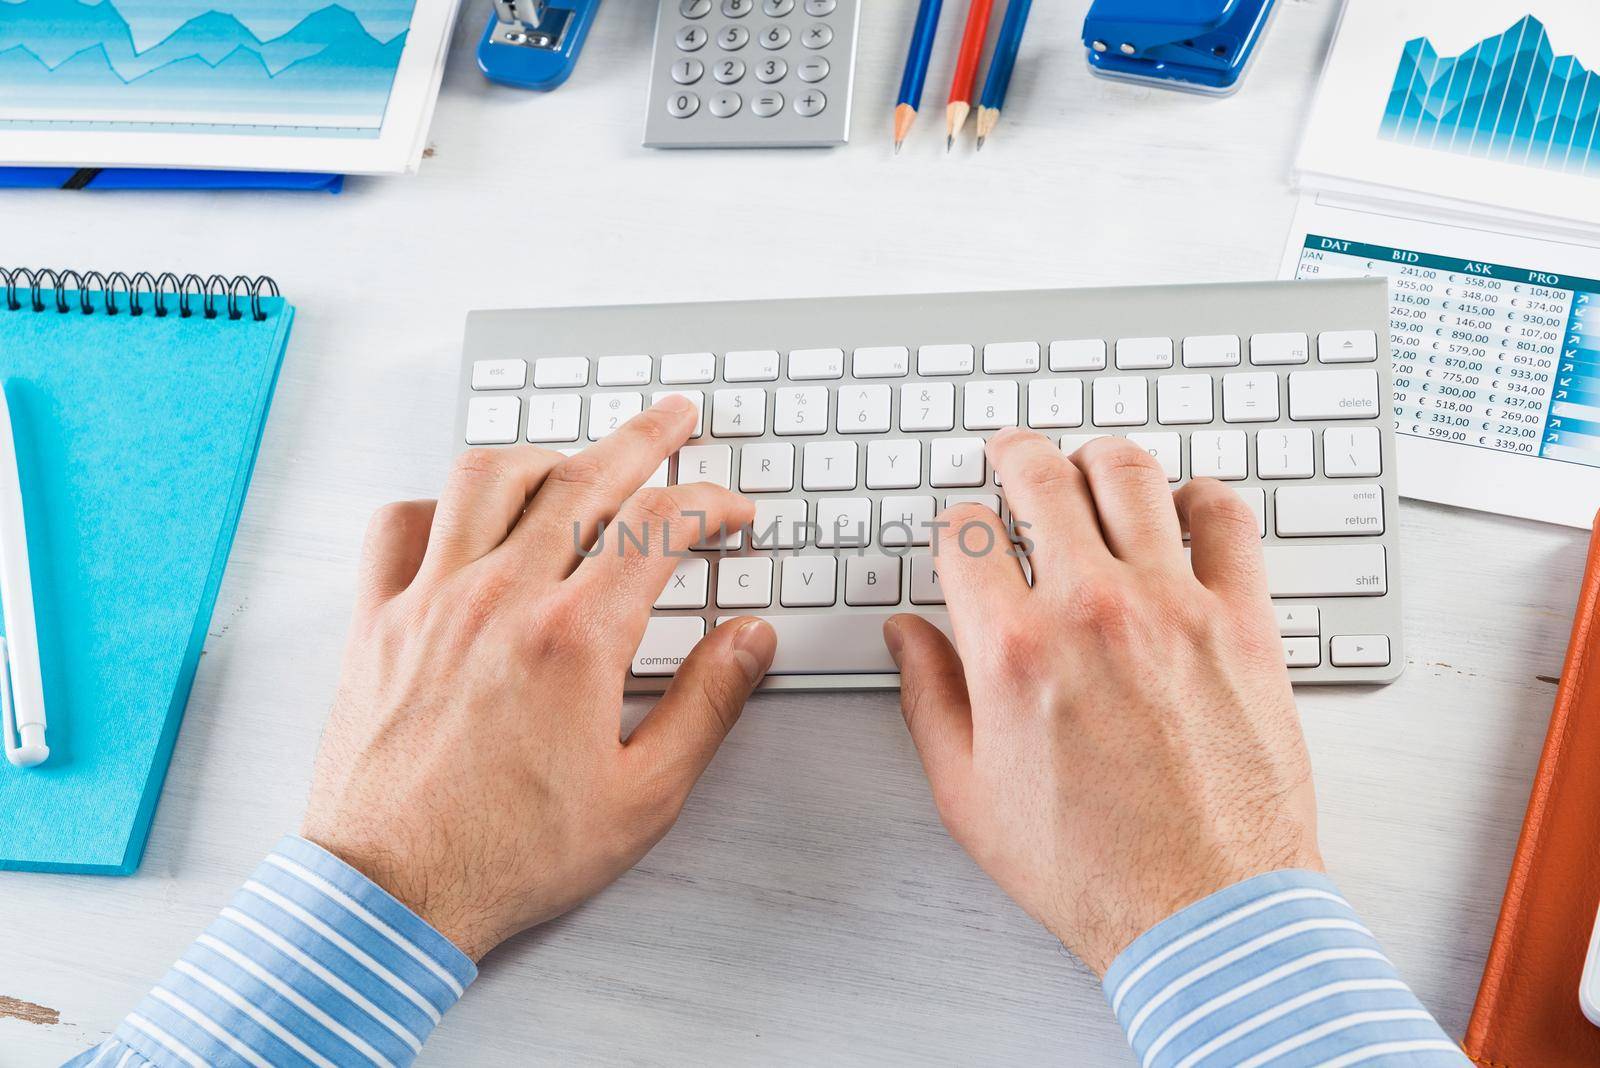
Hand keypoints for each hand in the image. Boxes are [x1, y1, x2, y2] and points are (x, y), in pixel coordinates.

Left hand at [300, 396, 775, 960]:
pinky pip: (398, 525)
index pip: (660, 527)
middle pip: (584, 478)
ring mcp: (431, 601)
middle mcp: (500, 598)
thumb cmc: (509, 854)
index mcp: (574, 638)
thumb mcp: (644, 796)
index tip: (732, 511)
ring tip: (576, 459)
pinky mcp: (379, 622)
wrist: (392, 895)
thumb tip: (750, 640)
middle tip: (676, 417)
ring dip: (544, 455)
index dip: (711, 504)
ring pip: (487, 479)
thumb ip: (708, 705)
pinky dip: (437, 503)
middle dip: (644, 436)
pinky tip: (464, 518)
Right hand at [886, 430, 1319, 974]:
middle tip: (1009, 454)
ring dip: (1096, 458)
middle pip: (1039, 478)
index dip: (953, 522)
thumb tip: (907, 634)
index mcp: (1012, 650)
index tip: (961, 532)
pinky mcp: (1243, 621)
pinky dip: (1200, 496)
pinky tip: (1182, 508)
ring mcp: (1172, 608)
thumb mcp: (967, 793)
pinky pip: (1227, 517)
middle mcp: (1090, 610)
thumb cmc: (1089, 865)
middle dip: (1012, 455)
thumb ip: (928, 697)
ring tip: (1088, 467)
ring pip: (1129, 474)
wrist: (1202, 911)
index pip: (963, 534)